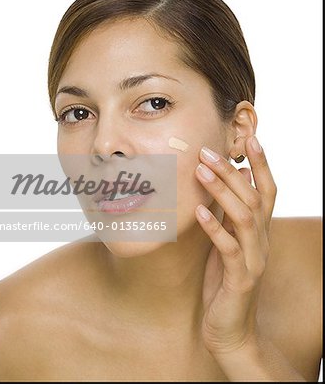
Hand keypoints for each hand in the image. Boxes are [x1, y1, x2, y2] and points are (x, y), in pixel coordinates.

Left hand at [195, 136, 276, 355]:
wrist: (230, 329)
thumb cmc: (224, 281)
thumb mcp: (229, 242)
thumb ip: (231, 216)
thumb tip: (231, 183)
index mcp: (259, 230)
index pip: (267, 190)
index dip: (262, 164)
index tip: (250, 137)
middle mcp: (262, 241)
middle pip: (254, 197)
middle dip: (231, 171)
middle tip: (207, 150)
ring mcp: (254, 259)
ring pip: (244, 217)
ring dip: (223, 191)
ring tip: (201, 171)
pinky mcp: (240, 278)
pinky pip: (229, 248)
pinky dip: (214, 228)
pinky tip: (199, 212)